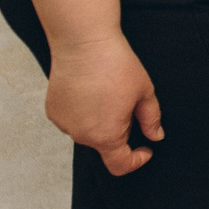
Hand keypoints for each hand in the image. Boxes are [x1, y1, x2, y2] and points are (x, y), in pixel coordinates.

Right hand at [47, 33, 162, 175]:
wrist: (83, 43)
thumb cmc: (116, 66)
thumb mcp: (144, 92)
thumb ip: (151, 119)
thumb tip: (155, 136)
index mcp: (106, 136)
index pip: (120, 165)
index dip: (136, 160)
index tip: (145, 148)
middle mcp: (81, 135)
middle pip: (105, 144)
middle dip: (121, 130)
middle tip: (127, 101)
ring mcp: (64, 124)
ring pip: (88, 131)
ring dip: (100, 120)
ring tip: (107, 92)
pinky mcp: (53, 111)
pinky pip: (73, 119)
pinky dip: (84, 112)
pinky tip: (90, 90)